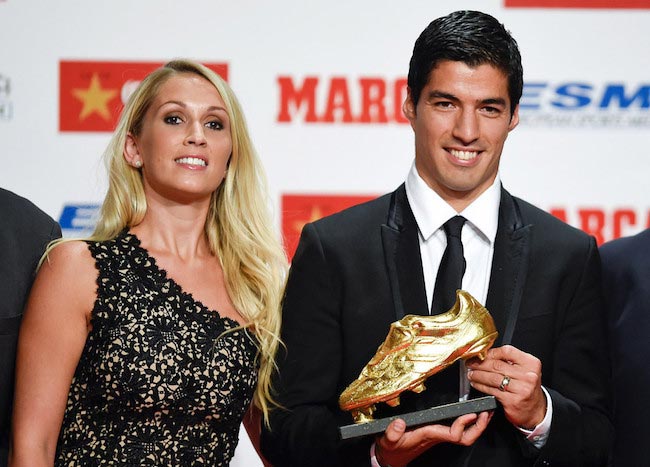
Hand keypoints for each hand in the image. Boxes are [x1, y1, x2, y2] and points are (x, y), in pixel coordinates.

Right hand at [375, 411, 491, 466]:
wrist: (391, 457)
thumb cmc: (391, 448)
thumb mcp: (387, 440)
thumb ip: (392, 433)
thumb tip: (399, 422)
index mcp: (429, 436)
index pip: (453, 434)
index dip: (463, 424)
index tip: (470, 413)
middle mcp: (437, 436)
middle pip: (465, 437)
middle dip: (479, 427)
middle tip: (487, 412)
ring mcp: (439, 435)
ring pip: (464, 434)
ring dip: (477, 424)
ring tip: (485, 410)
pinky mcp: (437, 432)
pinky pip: (457, 430)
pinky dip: (467, 422)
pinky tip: (471, 412)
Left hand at [466, 345, 545, 428]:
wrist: (535, 411)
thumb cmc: (526, 387)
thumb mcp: (524, 370)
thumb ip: (509, 361)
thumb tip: (485, 354)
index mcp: (531, 363)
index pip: (507, 351)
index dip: (490, 352)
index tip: (480, 354)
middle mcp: (528, 375)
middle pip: (497, 365)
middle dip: (480, 363)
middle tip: (471, 363)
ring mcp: (521, 389)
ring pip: (492, 378)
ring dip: (478, 375)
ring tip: (471, 373)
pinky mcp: (512, 401)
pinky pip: (491, 390)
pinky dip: (481, 386)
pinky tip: (476, 383)